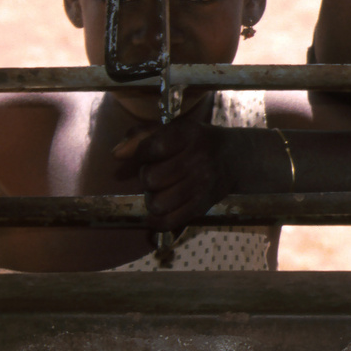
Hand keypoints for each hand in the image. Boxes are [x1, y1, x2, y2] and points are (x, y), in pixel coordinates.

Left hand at [114, 111, 229, 232]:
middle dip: (147, 176)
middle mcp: (198, 159)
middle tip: (159, 172)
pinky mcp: (203, 205)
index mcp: (189, 134)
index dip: (141, 155)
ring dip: (153, 198)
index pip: (150, 149)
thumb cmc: (196, 141)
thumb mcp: (174, 129)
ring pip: (157, 203)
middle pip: (150, 178)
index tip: (149, 154)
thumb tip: (115, 154)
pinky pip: (169, 221)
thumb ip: (141, 136)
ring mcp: (202, 184)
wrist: (235, 158)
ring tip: (162, 190)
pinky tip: (158, 212)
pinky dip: (157, 220)